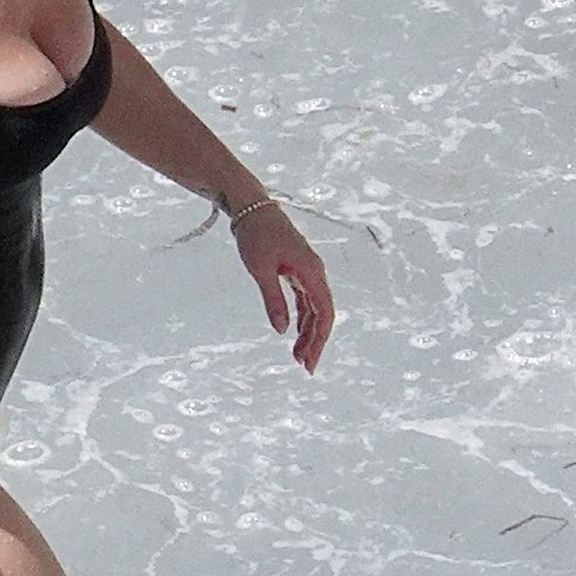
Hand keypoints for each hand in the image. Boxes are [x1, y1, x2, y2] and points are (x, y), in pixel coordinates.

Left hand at [233, 204, 334, 374]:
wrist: (251, 207)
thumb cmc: (256, 235)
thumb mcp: (261, 270)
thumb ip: (273, 300)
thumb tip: (282, 331)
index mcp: (312, 271)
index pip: (324, 312)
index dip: (320, 339)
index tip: (309, 361)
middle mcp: (314, 272)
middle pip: (322, 314)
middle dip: (315, 341)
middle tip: (305, 367)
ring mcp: (306, 271)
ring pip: (313, 308)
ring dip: (308, 332)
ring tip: (298, 357)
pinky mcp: (295, 270)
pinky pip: (304, 300)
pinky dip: (301, 318)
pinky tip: (295, 334)